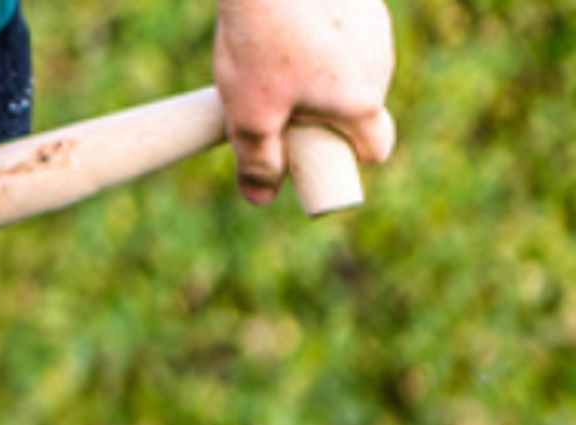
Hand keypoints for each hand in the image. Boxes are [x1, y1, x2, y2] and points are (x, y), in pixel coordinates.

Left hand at [215, 0, 398, 204]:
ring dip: (323, 74)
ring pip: (353, 68)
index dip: (347, 159)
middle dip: (324, 115)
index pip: (376, 147)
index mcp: (362, 101)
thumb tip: (262, 197)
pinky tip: (288, 28)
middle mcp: (382, 66)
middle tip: (275, 103)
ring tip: (273, 60)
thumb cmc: (262, 45)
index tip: (315, 154)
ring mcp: (377, 30)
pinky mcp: (365, 1)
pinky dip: (323, 39)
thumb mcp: (249, 115)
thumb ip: (258, 159)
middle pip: (359, 108)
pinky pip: (347, 34)